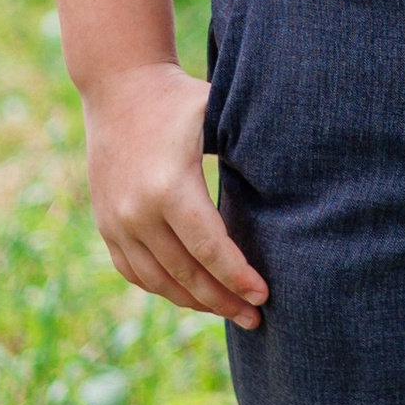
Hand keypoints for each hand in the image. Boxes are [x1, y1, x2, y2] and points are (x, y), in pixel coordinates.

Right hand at [82, 62, 267, 327]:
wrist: (118, 87)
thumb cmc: (180, 100)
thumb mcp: (216, 115)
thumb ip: (250, 147)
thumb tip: (299, 178)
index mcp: (170, 187)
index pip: (210, 250)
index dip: (238, 278)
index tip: (264, 295)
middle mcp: (138, 212)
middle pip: (187, 274)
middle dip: (224, 301)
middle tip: (255, 317)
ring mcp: (117, 222)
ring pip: (159, 281)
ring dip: (196, 302)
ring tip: (228, 311)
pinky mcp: (105, 225)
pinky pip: (134, 273)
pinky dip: (164, 289)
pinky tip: (191, 295)